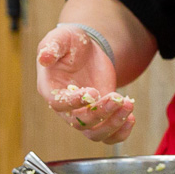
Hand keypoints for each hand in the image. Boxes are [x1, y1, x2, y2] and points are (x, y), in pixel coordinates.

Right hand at [36, 25, 136, 142]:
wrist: (87, 50)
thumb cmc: (70, 43)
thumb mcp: (61, 38)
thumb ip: (52, 46)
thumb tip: (44, 57)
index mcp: (51, 89)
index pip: (59, 104)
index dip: (75, 102)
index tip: (93, 92)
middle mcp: (65, 107)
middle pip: (80, 122)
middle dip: (101, 112)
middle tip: (119, 98)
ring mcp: (83, 113)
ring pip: (94, 133)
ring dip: (113, 124)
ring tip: (128, 105)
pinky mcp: (99, 115)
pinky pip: (108, 135)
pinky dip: (120, 132)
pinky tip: (131, 118)